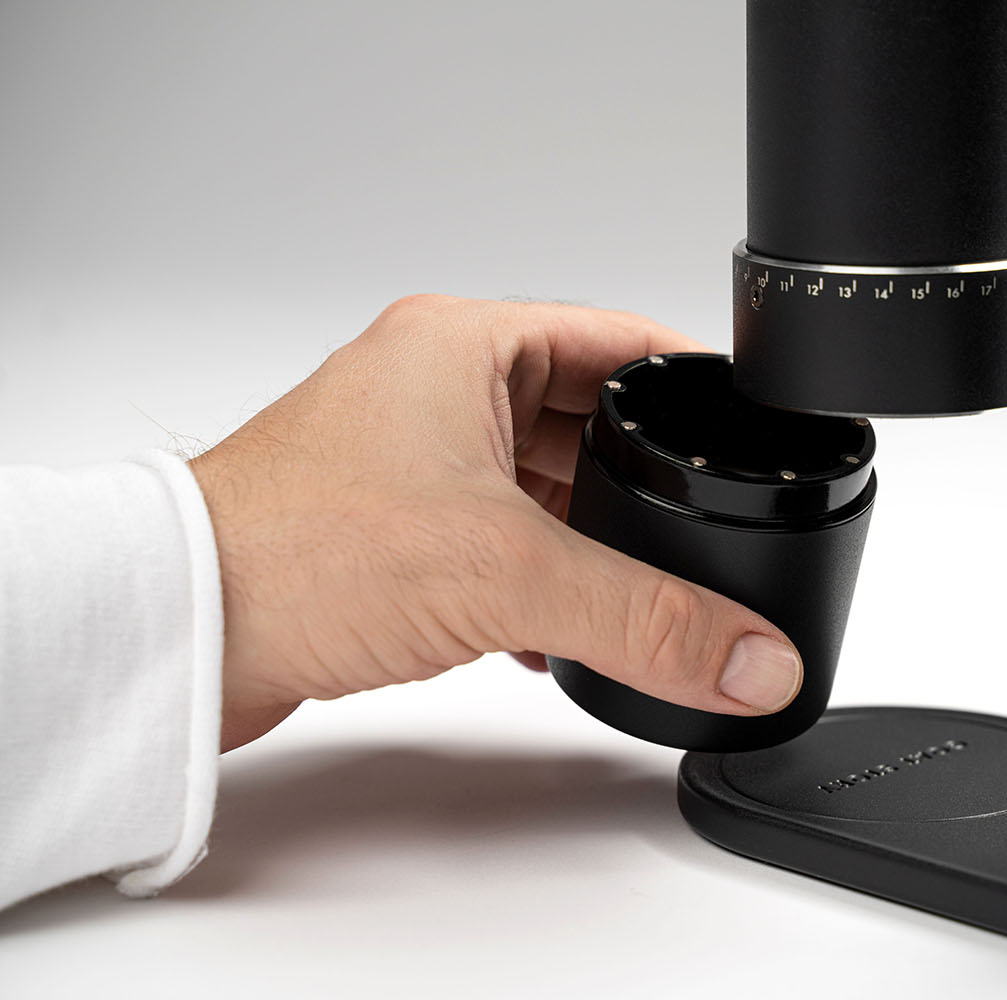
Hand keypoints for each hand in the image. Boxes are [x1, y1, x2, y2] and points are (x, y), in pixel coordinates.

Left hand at [190, 295, 803, 750]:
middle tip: (698, 525)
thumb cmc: (297, 552)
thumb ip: (648, 619)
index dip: (690, 381)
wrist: (181, 631)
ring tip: (632, 588)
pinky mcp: (386, 522)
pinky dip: (537, 577)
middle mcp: (433, 386)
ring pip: (538, 483)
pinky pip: (495, 534)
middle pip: (582, 418)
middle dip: (641, 480)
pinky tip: (560, 633)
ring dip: (586, 536)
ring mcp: (406, 455)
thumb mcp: (508, 576)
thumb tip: (754, 654)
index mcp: (463, 345)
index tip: (746, 424)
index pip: (616, 339)